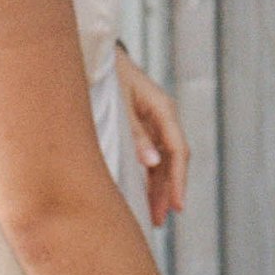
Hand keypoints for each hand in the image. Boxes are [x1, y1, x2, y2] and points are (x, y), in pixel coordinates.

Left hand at [115, 45, 189, 227]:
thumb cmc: (108, 75)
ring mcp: (153, 122)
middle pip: (172, 160)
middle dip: (168, 191)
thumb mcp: (120, 104)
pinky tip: (143, 194)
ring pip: (162, 161)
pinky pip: (150, 156)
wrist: (95, 54)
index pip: (178, 151)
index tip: (177, 205)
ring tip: (153, 215)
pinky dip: (148, 176)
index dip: (179, 181)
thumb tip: (152, 164)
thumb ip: (135, 134)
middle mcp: (163, 117)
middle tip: (160, 220)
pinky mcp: (142, 126)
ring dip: (158, 187)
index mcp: (164, 109)